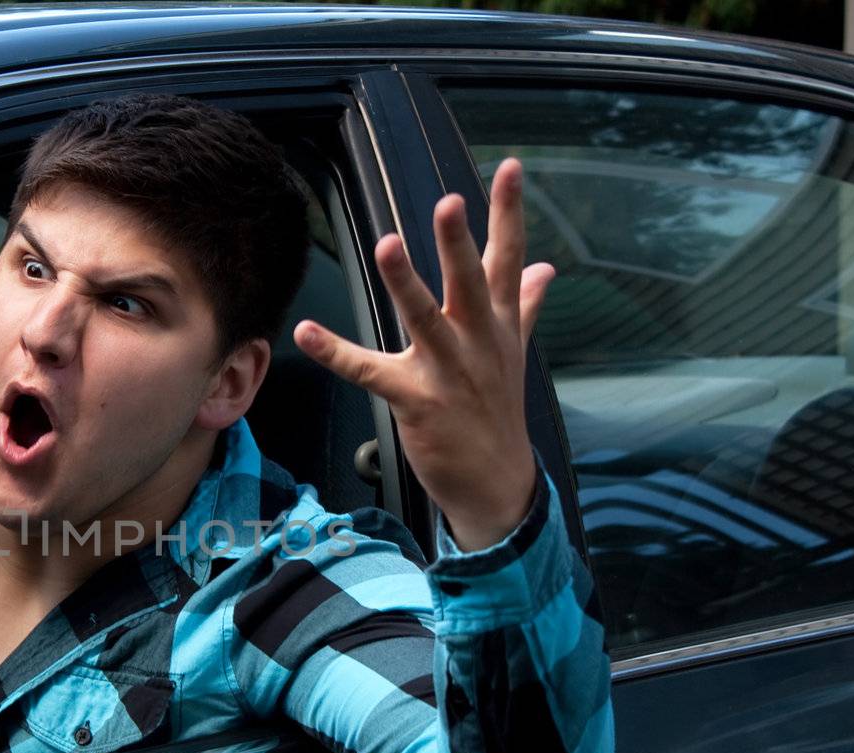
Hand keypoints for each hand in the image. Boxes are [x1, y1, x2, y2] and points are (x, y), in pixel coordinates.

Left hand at [294, 158, 552, 550]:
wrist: (498, 483)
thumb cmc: (497, 412)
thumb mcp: (515, 355)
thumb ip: (525, 307)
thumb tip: (547, 268)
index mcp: (499, 324)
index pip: (508, 258)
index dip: (508, 212)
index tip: (509, 167)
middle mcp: (478, 342)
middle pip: (471, 283)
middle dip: (460, 242)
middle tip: (450, 201)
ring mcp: (448, 372)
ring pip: (425, 319)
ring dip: (406, 282)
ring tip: (388, 245)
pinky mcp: (417, 402)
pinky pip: (370, 372)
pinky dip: (337, 353)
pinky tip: (306, 332)